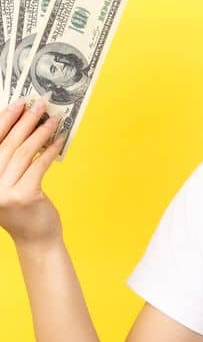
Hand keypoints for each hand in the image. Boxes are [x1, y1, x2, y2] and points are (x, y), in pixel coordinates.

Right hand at [0, 97, 64, 245]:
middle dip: (24, 121)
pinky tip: (58, 139)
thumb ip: (7, 160)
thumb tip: (23, 125)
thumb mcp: (7, 183)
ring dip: (40, 133)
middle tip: (39, 105)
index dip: (5, 120)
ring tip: (53, 120)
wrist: (35, 238)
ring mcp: (4, 191)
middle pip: (7, 145)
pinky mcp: (24, 196)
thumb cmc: (22, 208)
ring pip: (24, 154)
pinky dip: (49, 151)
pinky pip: (38, 166)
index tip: (19, 103)